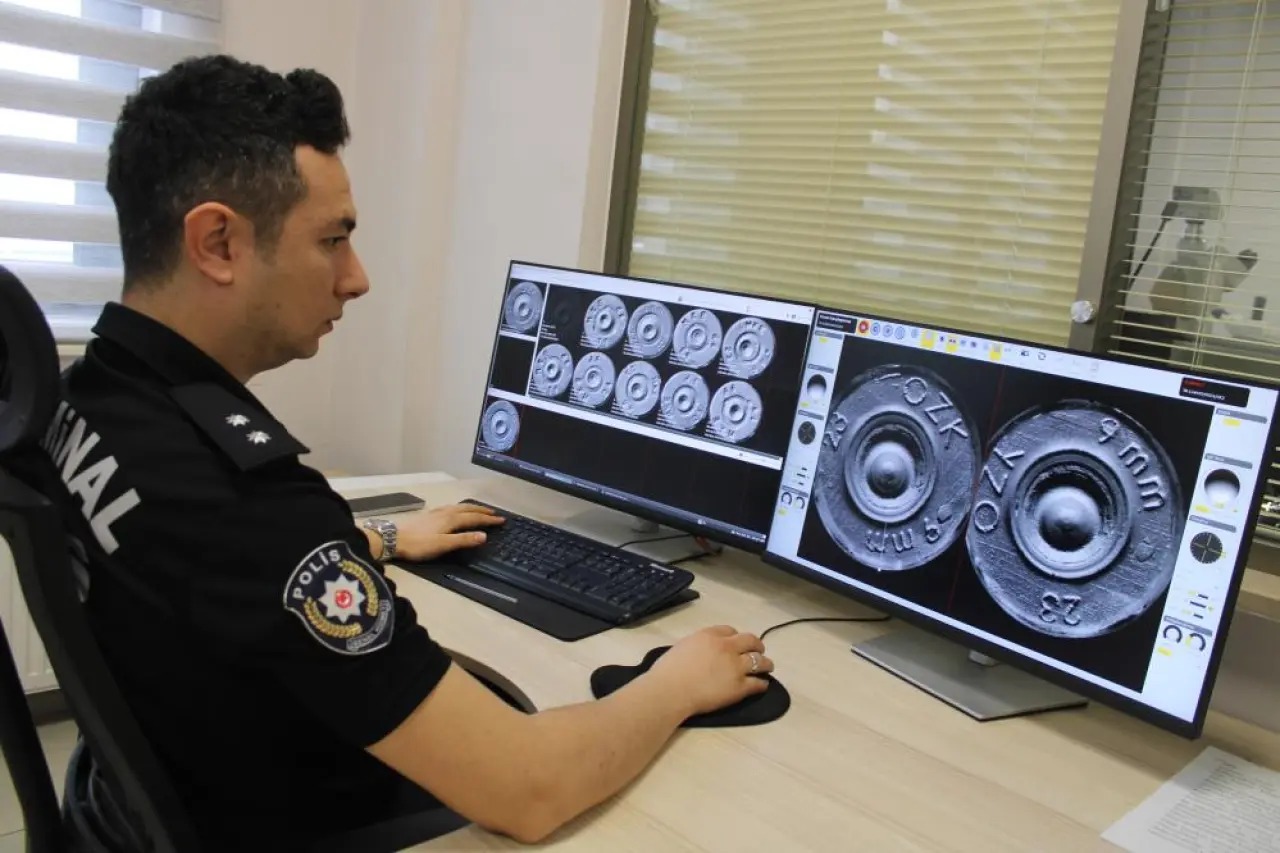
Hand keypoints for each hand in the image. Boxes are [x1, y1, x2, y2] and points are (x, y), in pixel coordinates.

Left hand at [394, 504, 504, 561]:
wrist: (393, 539)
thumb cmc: (418, 544)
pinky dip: (460, 508)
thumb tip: (484, 535)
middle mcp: (446, 512)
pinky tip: (455, 511)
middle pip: (468, 509)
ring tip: (479, 510)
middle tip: (494, 513)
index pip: (475, 518)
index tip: (501, 520)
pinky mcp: (429, 514)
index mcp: (451, 519)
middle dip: (482, 511)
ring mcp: (436, 512)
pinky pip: (451, 507)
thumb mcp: (443, 545)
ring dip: (472, 508)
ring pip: (459, 507)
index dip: (489, 519)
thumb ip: (463, 540)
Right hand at [646, 625, 772, 717]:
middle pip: (751, 640)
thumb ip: (698, 645)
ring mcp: (736, 667)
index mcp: (710, 635)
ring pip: (760, 661)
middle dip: (757, 645)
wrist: (670, 690)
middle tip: (759, 651)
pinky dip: (762, 684)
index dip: (736, 637)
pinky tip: (762, 685)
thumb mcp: (683, 646)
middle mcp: (727, 647)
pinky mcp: (740, 687)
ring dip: (766, 663)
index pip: (730, 630)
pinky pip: (758, 683)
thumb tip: (704, 651)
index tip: (737, 643)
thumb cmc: (668, 670)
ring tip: (767, 667)